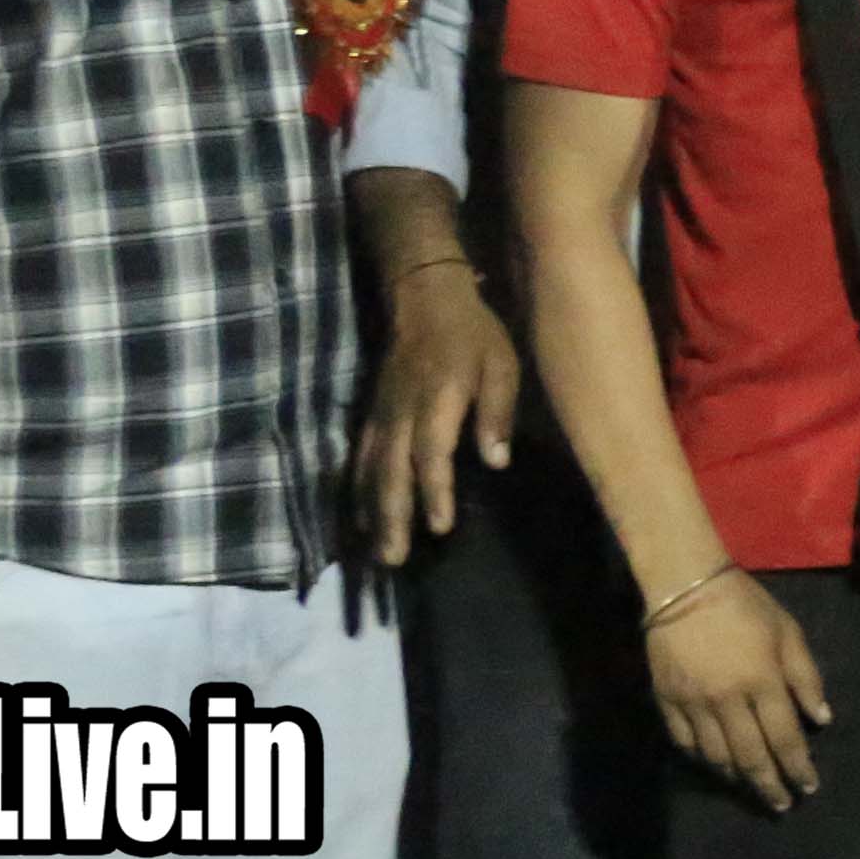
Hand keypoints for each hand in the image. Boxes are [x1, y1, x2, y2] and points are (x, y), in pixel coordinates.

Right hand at [349, 268, 521, 569]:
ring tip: (377, 554)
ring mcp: (381, 414)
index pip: (431, 453)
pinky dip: (359, 492)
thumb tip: (496, 460)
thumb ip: (496, 412)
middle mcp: (401, 411)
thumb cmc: (474, 335)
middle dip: (392, 517)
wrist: (425, 298)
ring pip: (370, 470)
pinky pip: (360, 459)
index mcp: (436, 398)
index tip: (440, 527)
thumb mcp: (501, 365)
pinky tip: (362, 520)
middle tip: (393, 560)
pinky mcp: (372, 416)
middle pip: (391, 471)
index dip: (433, 491)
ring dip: (372, 513)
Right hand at [647, 568, 825, 808]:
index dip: (798, 768)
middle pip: (751, 757)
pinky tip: (715, 766)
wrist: (685, 586)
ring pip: (717, 756)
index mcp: (762, 682)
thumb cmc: (746, 606)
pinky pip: (685, 742)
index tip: (808, 788)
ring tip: (751, 788)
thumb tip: (821, 720)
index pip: (784, 739)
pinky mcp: (666, 700)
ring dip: (737, 778)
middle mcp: (728, 700)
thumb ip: (806, 678)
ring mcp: (693, 703)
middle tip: (781, 805)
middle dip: (769, 786)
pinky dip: (702, 759)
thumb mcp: (788, 633)